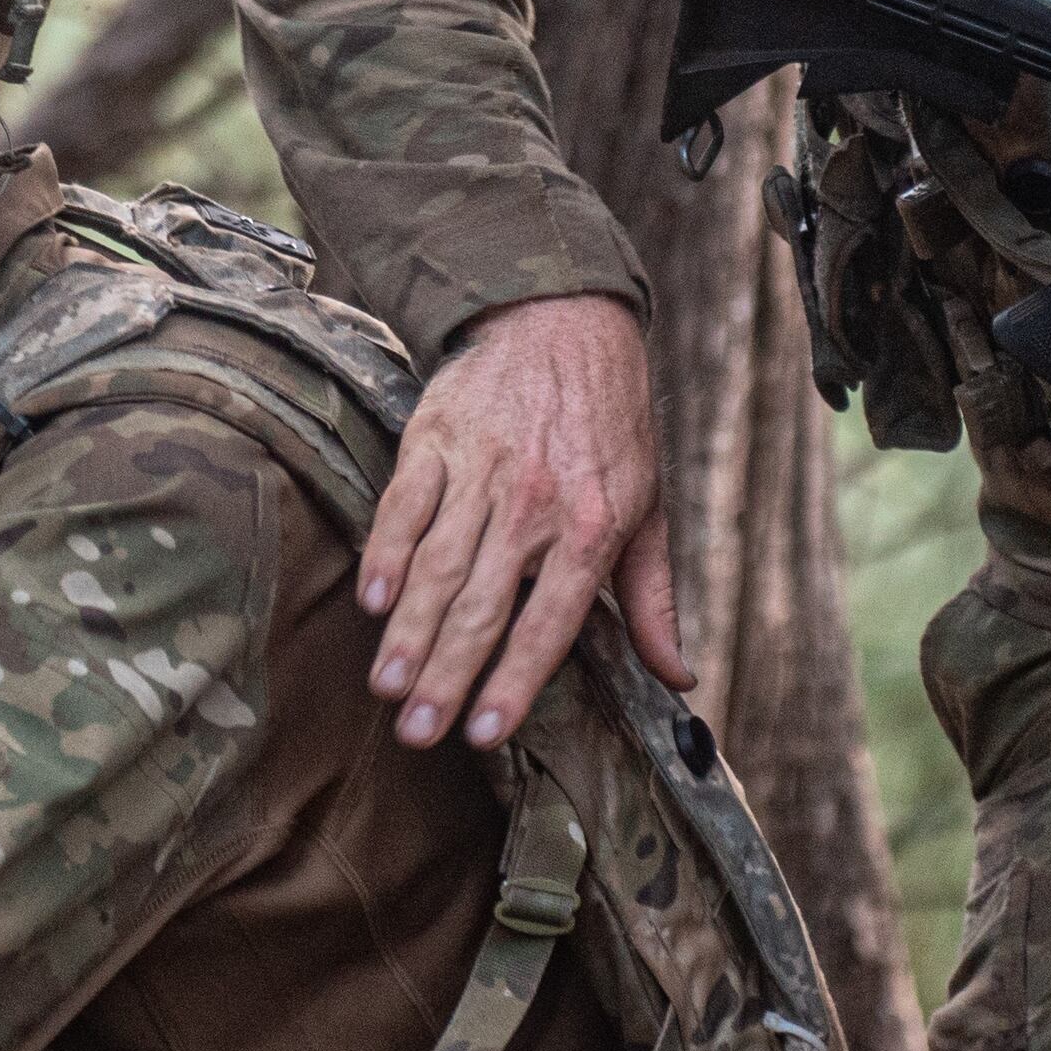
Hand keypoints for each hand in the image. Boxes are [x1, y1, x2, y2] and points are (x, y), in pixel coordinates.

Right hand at [357, 292, 684, 752]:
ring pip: (438, 565)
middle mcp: (535, 504)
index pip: (549, 624)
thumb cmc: (611, 422)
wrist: (565, 317)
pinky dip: (386, 553)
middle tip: (416, 733)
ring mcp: (482, 469)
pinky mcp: (436, 437)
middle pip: (482, 606)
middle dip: (447, 676)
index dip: (515, 681)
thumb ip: (653, 599)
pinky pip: (405, 504)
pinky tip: (372, 600)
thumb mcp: (648, 507)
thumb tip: (678, 678)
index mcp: (591, 528)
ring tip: (387, 685)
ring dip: (409, 631)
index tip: (483, 733)